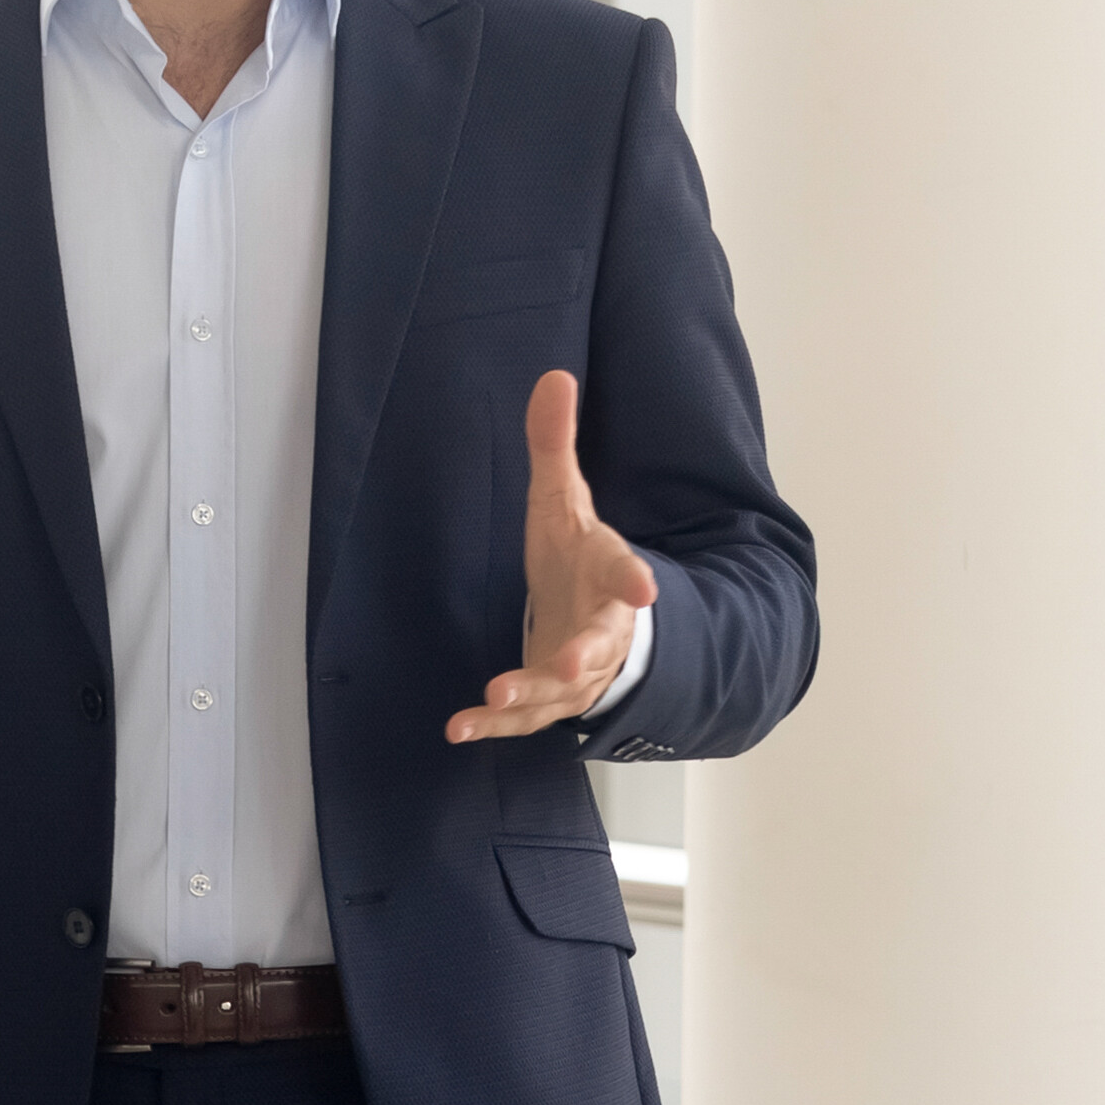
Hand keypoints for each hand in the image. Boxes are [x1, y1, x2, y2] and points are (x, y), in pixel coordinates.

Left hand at [446, 371, 656, 744]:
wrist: (593, 619)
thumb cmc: (578, 558)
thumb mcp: (563, 500)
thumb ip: (555, 445)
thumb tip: (554, 375)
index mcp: (609, 577)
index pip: (628, 578)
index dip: (636, 581)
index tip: (647, 589)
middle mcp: (601, 633)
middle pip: (599, 648)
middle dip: (585, 656)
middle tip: (572, 666)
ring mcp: (577, 675)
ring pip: (560, 693)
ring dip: (529, 696)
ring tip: (495, 698)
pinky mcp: (547, 701)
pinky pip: (522, 720)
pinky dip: (492, 727)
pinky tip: (457, 729)